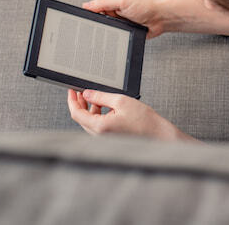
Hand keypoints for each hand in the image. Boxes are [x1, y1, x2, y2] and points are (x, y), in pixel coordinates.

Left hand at [67, 89, 200, 142]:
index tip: (71, 91)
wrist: (157, 134)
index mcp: (100, 127)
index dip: (72, 100)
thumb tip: (87, 93)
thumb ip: (101, 96)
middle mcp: (100, 135)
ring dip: (89, 108)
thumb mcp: (121, 101)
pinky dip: (97, 115)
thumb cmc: (144, 121)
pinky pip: (97, 126)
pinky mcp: (110, 138)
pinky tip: (104, 106)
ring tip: (94, 97)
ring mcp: (104, 138)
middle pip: (81, 118)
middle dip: (79, 103)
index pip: (76, 113)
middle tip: (81, 91)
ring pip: (89, 122)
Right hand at [83, 0, 164, 38]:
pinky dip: (117, 37)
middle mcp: (113, 12)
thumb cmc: (145, 5)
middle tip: (110, 23)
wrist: (160, 18)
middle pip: (98, 21)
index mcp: (110, 2)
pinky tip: (122, 34)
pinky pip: (115, 37)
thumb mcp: (122, 0)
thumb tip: (86, 5)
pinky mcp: (124, 33)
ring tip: (120, 27)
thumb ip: (103, 2)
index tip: (86, 19)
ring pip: (106, 31)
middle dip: (101, 25)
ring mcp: (119, 23)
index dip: (89, 14)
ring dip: (110, 31)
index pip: (93, 8)